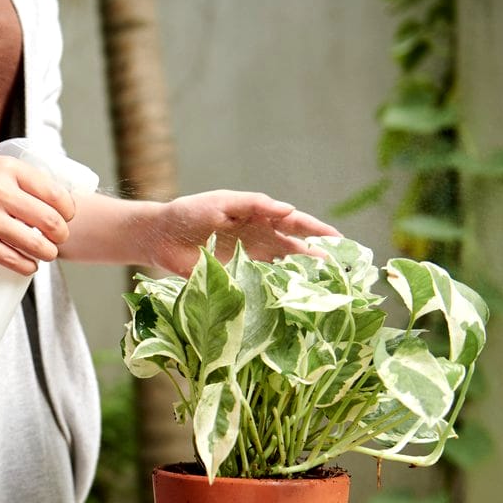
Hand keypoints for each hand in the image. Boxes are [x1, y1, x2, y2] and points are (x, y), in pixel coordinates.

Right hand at [0, 156, 75, 274]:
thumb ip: (16, 179)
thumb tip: (51, 199)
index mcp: (5, 168)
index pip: (54, 192)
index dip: (68, 210)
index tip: (67, 216)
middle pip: (50, 220)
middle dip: (61, 234)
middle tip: (58, 238)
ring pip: (35, 243)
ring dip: (47, 252)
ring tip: (46, 252)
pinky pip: (11, 259)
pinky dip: (26, 265)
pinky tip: (28, 264)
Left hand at [146, 190, 340, 276]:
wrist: (160, 236)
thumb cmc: (190, 213)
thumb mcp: (223, 202)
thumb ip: (255, 205)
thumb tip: (289, 210)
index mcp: (260, 218)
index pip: (296, 224)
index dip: (318, 232)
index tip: (340, 240)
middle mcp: (259, 241)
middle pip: (296, 249)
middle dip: (319, 258)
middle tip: (342, 271)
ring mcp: (249, 261)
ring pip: (282, 269)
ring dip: (302, 277)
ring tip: (324, 288)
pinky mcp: (235, 279)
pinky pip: (260, 286)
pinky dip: (276, 292)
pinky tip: (290, 300)